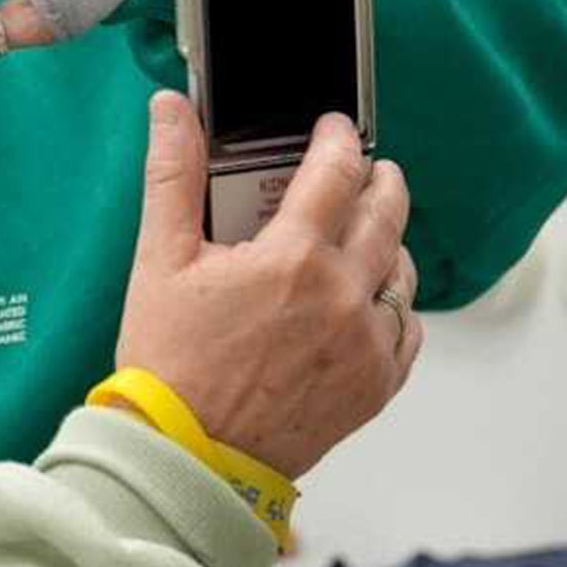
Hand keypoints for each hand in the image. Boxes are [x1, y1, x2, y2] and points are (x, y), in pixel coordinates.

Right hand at [112, 92, 422, 479]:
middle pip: (387, 212)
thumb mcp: (159, 260)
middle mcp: (342, 296)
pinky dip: (393, 307)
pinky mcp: (375, 386)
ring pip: (402, 271)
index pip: (337, 171)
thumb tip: (172, 111)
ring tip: (364, 236)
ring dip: (388, 241)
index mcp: (292, 257)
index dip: (338, 139)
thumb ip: (173, 175)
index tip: (334, 130)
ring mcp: (365, 344)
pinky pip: (407, 331)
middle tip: (366, 170)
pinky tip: (367, 302)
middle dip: (379, 179)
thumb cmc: (169, 364)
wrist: (188, 455)